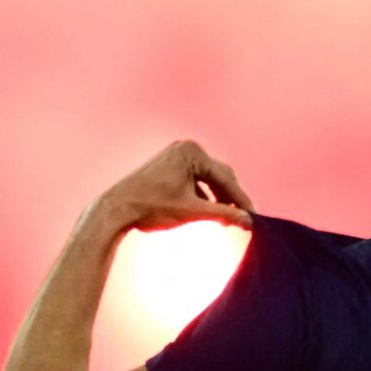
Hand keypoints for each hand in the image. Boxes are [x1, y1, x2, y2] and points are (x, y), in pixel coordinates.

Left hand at [92, 140, 254, 234]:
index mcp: (192, 152)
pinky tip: (206, 212)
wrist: (117, 209)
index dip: (241, 200)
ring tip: (224, 220)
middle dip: (229, 199)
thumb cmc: (151, 207)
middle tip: (241, 220)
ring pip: (207, 180)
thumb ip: (222, 214)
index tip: (253, 217)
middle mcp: (185, 148)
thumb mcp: (192, 211)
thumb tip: (248, 221)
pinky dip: (202, 196)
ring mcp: (176, 156)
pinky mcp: (169, 167)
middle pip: (218, 176)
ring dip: (217, 199)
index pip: (225, 178)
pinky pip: (194, 181)